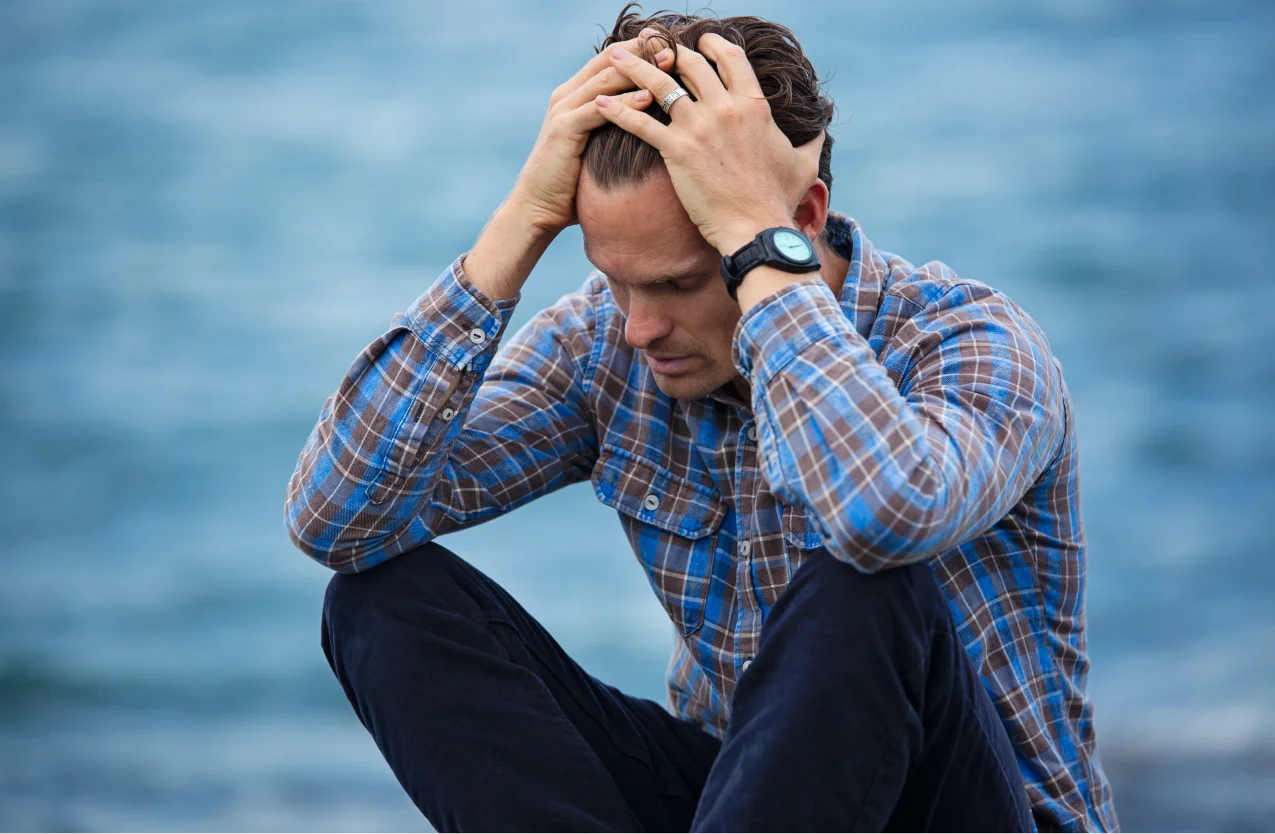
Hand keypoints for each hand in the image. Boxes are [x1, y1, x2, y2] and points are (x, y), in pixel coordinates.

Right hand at [511, 35, 672, 233]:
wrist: (538, 207)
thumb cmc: (572, 184)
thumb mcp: (597, 148)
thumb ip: (614, 128)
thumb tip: (651, 125)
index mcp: (575, 95)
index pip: (610, 59)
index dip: (640, 49)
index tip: (670, 45)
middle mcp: (567, 95)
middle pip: (609, 59)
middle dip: (642, 51)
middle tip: (673, 46)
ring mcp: (563, 110)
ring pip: (605, 78)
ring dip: (638, 71)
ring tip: (668, 65)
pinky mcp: (563, 129)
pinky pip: (598, 109)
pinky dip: (625, 102)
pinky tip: (648, 98)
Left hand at [593, 33, 823, 253]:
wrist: (757, 228)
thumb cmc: (779, 200)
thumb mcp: (804, 164)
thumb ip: (812, 140)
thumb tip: (822, 128)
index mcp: (754, 105)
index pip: (729, 58)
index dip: (711, 44)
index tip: (698, 42)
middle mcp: (725, 108)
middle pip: (690, 63)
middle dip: (666, 50)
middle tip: (648, 44)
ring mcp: (699, 127)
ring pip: (659, 84)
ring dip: (633, 67)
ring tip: (613, 57)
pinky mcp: (677, 150)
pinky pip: (640, 123)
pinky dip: (617, 112)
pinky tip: (599, 105)